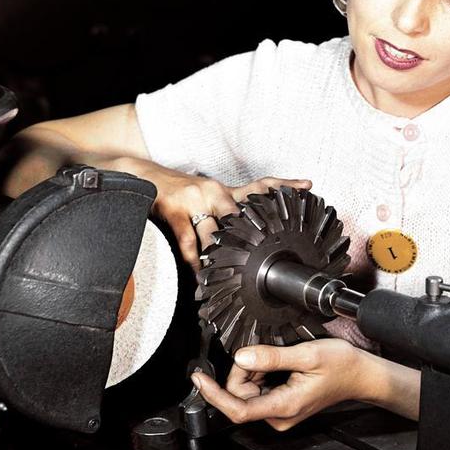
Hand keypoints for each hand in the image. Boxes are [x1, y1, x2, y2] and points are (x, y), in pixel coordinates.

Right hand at [121, 160, 311, 271]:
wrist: (141, 175)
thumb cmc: (178, 192)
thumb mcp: (205, 197)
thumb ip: (225, 213)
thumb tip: (247, 233)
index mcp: (225, 191)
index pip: (260, 186)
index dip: (285, 185)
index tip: (308, 186)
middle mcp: (214, 192)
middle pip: (241, 214)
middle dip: (254, 234)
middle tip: (270, 252)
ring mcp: (194, 201)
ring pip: (216, 233)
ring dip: (224, 254)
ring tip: (236, 273)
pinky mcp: (174, 212)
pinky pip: (189, 243)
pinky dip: (195, 262)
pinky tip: (200, 274)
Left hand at [190, 339, 371, 430]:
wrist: (361, 375)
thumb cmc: (342, 366)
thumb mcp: (307, 354)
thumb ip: (272, 357)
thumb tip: (241, 358)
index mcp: (284, 405)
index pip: (238, 409)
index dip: (214, 394)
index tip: (200, 379)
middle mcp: (279, 415)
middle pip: (240, 396)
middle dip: (244, 371)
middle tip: (266, 353)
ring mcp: (280, 412)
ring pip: (248, 392)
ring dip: (254, 372)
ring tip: (280, 359)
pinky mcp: (281, 405)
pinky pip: (258, 390)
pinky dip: (261, 374)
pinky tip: (280, 365)